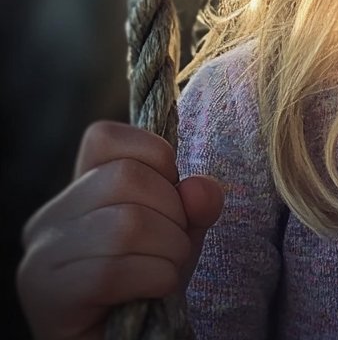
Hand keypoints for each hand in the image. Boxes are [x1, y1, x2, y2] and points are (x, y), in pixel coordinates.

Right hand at [17, 121, 223, 339]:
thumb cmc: (151, 282)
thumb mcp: (182, 230)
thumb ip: (196, 202)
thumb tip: (200, 190)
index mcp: (77, 190)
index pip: (105, 137)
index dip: (155, 156)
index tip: (171, 194)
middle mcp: (48, 218)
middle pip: (125, 178)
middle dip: (172, 212)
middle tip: (172, 246)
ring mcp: (41, 258)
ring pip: (124, 224)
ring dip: (168, 250)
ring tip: (165, 272)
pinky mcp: (47, 297)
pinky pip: (113, 271)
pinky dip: (154, 279)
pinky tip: (154, 293)